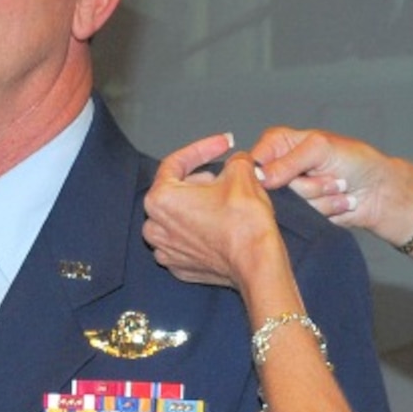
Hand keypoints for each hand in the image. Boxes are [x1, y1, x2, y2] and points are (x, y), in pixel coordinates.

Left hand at [141, 135, 280, 293]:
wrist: (257, 265)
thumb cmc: (244, 224)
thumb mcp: (241, 173)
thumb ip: (234, 160)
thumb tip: (237, 162)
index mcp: (160, 199)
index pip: (176, 162)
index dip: (204, 148)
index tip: (222, 144)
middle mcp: (155, 227)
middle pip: (176, 190)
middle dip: (202, 179)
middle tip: (228, 176)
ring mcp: (166, 251)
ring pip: (180, 216)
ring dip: (201, 205)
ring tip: (226, 201)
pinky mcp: (180, 267)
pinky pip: (186, 240)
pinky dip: (202, 230)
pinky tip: (222, 225)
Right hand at [250, 126, 409, 233]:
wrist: (379, 190)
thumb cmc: (356, 160)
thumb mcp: (321, 150)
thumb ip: (288, 162)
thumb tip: (260, 176)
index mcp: (278, 144)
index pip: (252, 161)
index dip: (265, 174)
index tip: (288, 177)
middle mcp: (279, 169)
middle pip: (271, 188)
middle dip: (306, 185)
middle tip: (329, 175)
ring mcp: (290, 194)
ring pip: (289, 206)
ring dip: (321, 196)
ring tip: (338, 185)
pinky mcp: (300, 214)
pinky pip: (302, 219)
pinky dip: (326, 210)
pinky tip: (339, 200)